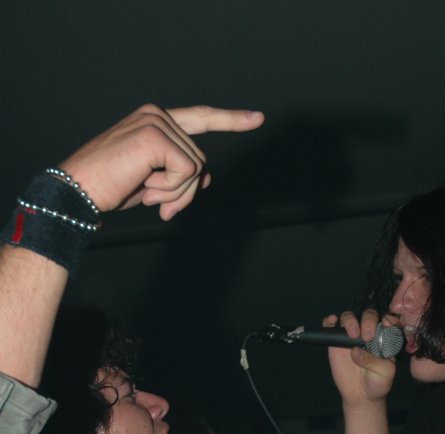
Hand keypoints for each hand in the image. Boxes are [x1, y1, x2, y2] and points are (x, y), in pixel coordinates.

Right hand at [61, 103, 263, 219]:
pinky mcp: (155, 136)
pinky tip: (143, 185)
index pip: (201, 118)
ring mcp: (156, 122)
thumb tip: (207, 179)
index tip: (258, 119)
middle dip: (185, 190)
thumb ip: (180, 174)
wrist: (79, 191)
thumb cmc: (112, 187)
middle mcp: (158, 114)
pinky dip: (169, 189)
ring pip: (196, 169)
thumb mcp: (154, 182)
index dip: (230, 120)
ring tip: (145, 191)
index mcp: (156, 120)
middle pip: (201, 159)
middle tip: (157, 201)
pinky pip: (187, 173)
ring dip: (175, 192)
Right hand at [324, 309, 396, 406]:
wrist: (361, 395)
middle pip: (367, 315)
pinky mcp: (336, 342)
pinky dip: (330, 320)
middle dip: (368, 321)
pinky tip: (332, 321)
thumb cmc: (377, 382)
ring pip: (349, 317)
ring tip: (352, 335)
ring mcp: (351, 336)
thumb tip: (356, 351)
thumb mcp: (384, 372)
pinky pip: (331, 326)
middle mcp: (368, 333)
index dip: (386, 319)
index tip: (384, 326)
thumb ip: (374, 360)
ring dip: (350, 321)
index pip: (385, 321)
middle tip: (366, 337)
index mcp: (383, 338)